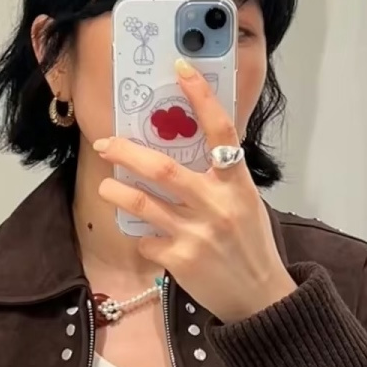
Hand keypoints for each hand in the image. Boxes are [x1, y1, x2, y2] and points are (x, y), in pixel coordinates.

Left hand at [95, 61, 296, 323]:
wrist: (261, 297)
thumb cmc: (251, 246)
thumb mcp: (246, 204)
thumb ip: (219, 179)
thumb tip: (185, 149)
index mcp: (237, 184)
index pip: (220, 130)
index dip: (200, 96)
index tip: (181, 68)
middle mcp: (217, 205)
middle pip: (163, 169)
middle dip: (127, 152)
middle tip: (105, 143)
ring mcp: (197, 234)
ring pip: (142, 203)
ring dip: (117, 191)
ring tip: (107, 185)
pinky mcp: (180, 261)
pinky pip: (147, 240)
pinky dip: (142, 237)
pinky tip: (147, 238)